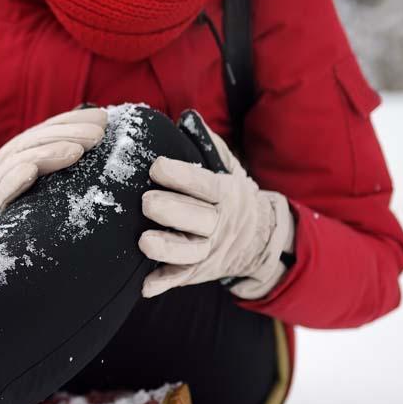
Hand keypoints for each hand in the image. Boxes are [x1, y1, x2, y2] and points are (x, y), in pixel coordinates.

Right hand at [0, 107, 107, 253]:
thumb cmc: (23, 202)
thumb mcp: (41, 177)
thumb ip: (61, 159)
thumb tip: (99, 139)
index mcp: (21, 149)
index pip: (48, 128)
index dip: (74, 120)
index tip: (102, 119)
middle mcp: (7, 159)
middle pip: (37, 140)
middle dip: (69, 134)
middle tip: (97, 135)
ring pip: (21, 159)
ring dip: (50, 153)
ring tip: (76, 151)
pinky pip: (2, 190)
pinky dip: (16, 179)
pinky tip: (31, 172)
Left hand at [138, 112, 293, 299]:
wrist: (258, 240)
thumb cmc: (231, 198)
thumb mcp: (229, 170)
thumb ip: (208, 146)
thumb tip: (187, 118)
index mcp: (226, 195)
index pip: (205, 185)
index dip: (182, 176)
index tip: (157, 166)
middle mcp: (219, 225)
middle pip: (199, 220)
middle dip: (172, 211)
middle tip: (146, 202)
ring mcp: (209, 251)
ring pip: (190, 253)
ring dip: (167, 249)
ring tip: (144, 242)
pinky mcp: (197, 271)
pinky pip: (181, 279)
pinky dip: (163, 283)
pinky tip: (145, 286)